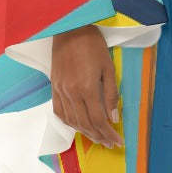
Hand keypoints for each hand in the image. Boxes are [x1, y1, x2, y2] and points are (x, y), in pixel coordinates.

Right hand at [50, 25, 123, 148]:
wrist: (70, 29)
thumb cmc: (92, 44)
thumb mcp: (108, 67)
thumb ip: (111, 94)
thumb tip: (114, 117)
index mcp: (87, 87)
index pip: (98, 120)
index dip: (108, 134)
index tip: (118, 142)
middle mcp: (71, 93)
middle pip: (85, 124)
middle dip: (99, 137)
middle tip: (110, 143)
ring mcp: (60, 91)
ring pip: (72, 121)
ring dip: (85, 133)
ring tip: (97, 138)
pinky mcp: (54, 87)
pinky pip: (60, 112)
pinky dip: (70, 123)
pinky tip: (79, 126)